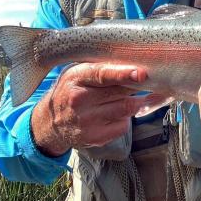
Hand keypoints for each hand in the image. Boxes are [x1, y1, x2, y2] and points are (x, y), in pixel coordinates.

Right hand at [31, 63, 147, 156]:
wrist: (49, 123)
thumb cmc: (70, 91)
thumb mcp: (77, 72)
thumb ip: (99, 67)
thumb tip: (131, 63)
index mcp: (76, 78)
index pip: (102, 75)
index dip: (123, 74)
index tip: (141, 74)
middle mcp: (80, 100)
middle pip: (121, 92)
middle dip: (137, 86)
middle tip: (150, 80)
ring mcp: (87, 121)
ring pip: (126, 108)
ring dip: (136, 101)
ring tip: (136, 95)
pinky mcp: (95, 137)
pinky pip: (123, 125)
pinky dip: (126, 117)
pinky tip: (118, 112)